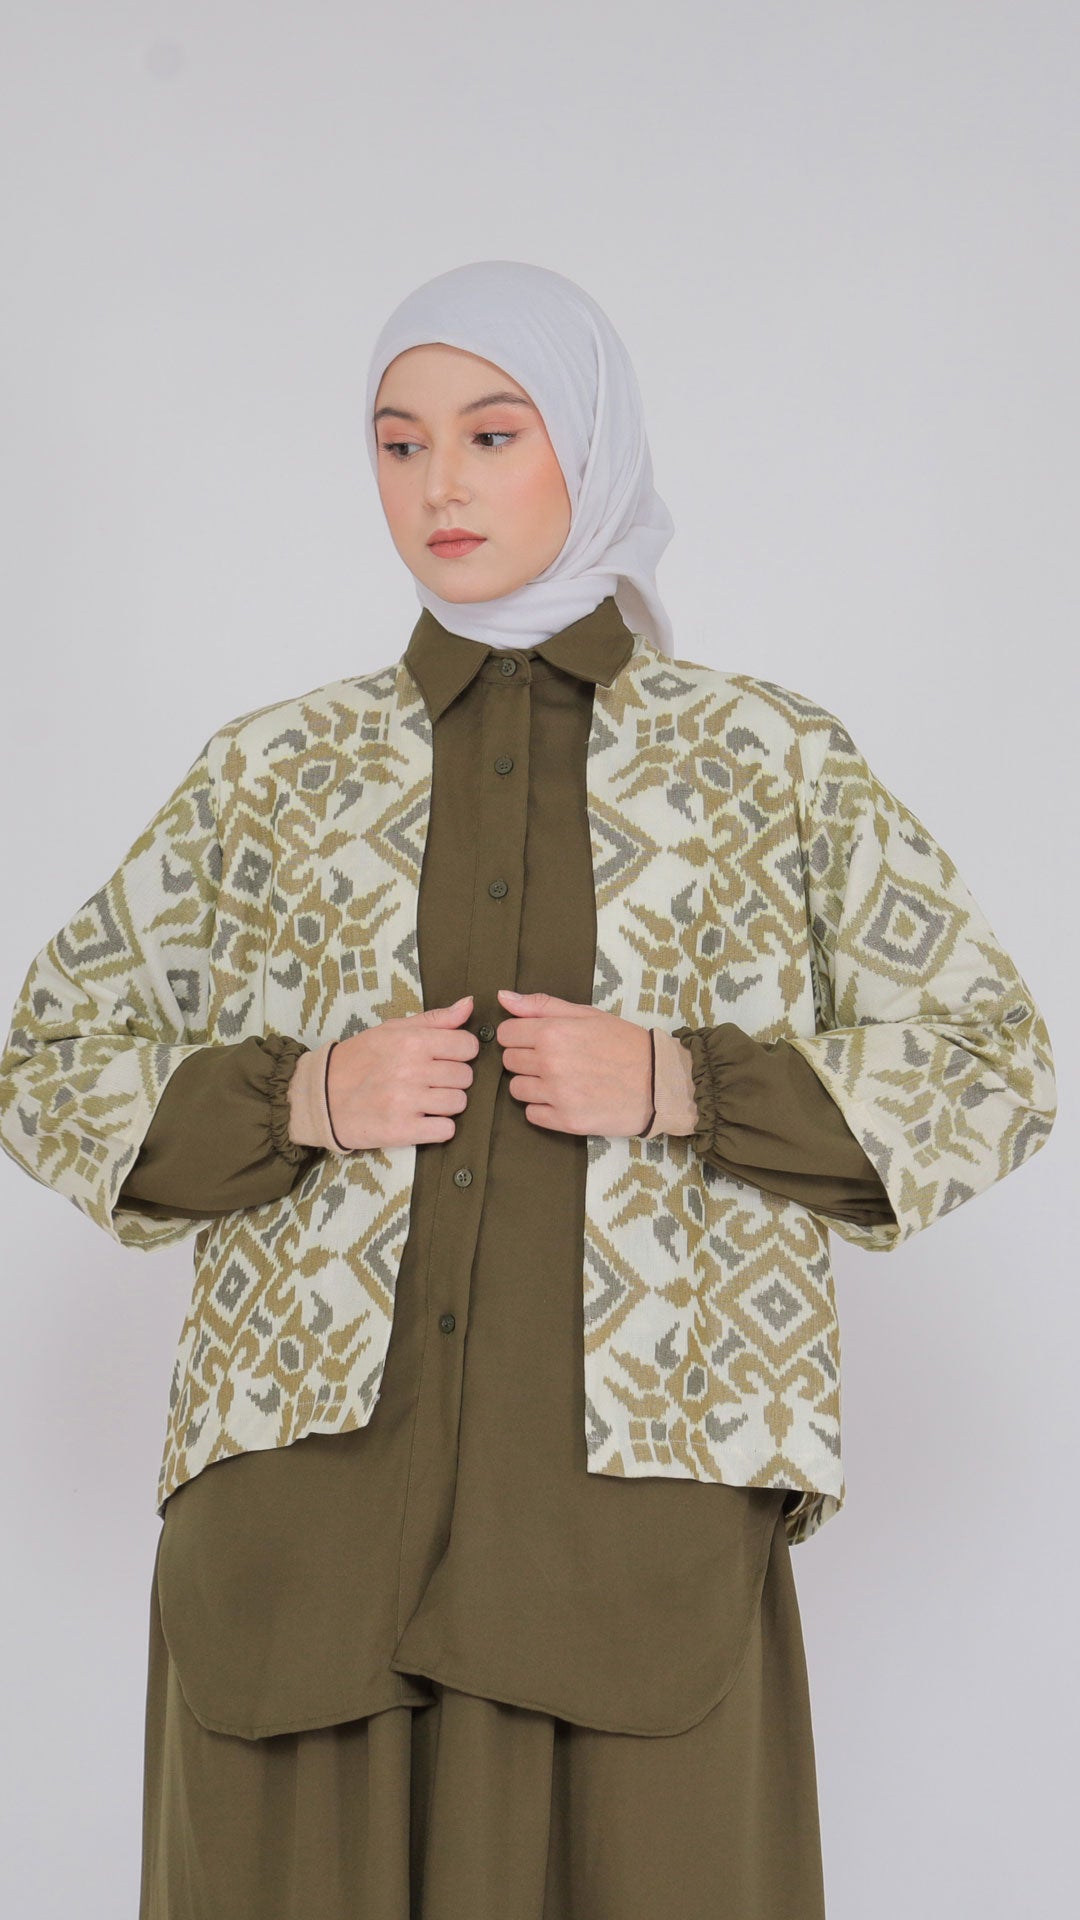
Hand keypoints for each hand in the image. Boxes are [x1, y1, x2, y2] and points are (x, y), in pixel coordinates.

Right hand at [320, 994, 479, 1149]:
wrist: (321, 1096)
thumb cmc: (359, 1059)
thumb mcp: (392, 1030)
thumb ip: (434, 1019)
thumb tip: (470, 1003)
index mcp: (412, 1041)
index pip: (467, 1046)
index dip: (460, 1053)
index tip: (444, 1058)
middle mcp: (411, 1070)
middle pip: (465, 1076)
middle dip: (452, 1079)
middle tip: (428, 1081)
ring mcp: (407, 1102)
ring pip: (459, 1103)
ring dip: (446, 1104)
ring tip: (424, 1100)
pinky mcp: (402, 1130)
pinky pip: (446, 1130)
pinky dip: (438, 1128)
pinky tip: (422, 1120)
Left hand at [495, 989, 652, 1136]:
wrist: (658, 1082)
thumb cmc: (623, 1043)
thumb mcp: (586, 1014)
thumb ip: (541, 1006)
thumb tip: (502, 997)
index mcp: (553, 1033)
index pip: (505, 1034)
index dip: (519, 1035)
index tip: (536, 1039)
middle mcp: (550, 1064)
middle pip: (508, 1061)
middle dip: (526, 1059)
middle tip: (553, 1059)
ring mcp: (557, 1095)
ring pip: (516, 1090)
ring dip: (532, 1084)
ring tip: (560, 1080)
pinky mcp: (566, 1121)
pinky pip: (531, 1114)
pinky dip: (543, 1108)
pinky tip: (564, 1098)